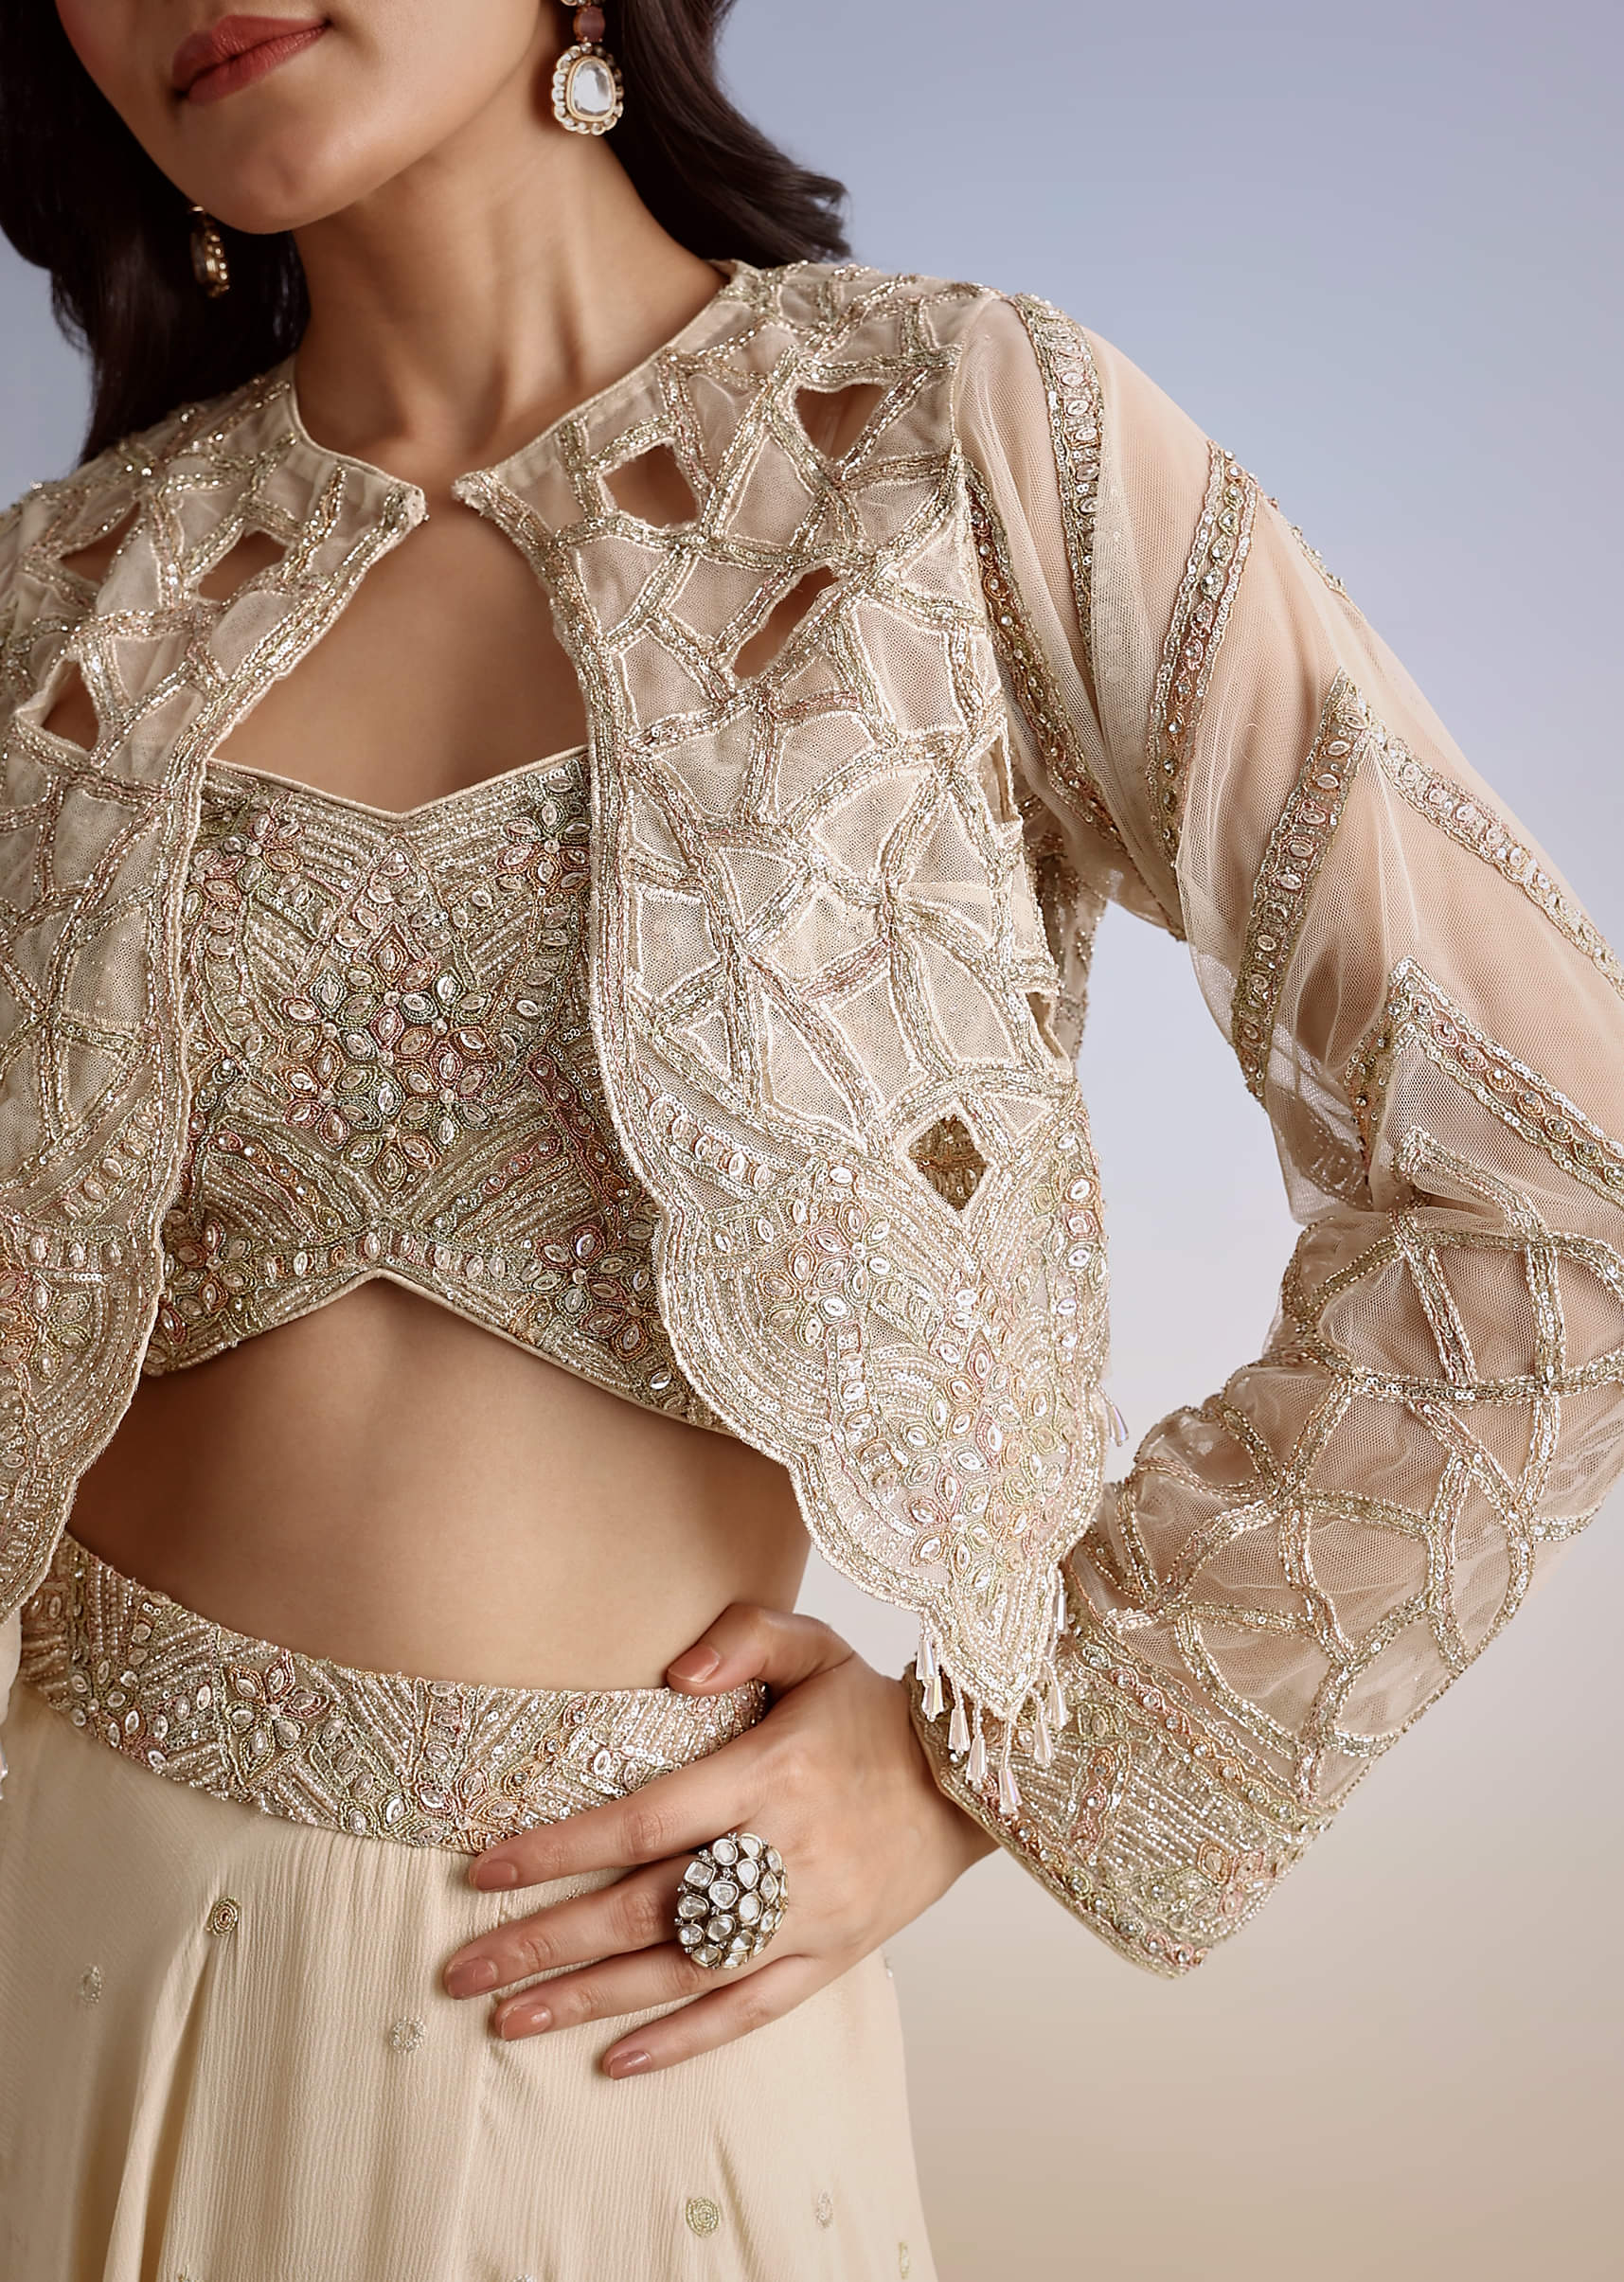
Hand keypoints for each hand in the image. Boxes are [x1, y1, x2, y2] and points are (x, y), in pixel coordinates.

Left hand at [440, 1604, 994, 2076]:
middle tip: (460, 1970)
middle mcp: (782, 1854)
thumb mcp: (817, 1645)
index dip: (558, 1849)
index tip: (484, 1870)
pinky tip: (615, 2060)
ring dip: (589, 2000)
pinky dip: (681, 2042)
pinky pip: (748, 2012)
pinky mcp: (831, 1959)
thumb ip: (743, 1637)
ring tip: (507, 2021)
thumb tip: (671, 1675)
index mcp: (767, 1774)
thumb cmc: (876, 1709)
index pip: (642, 1821)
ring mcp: (807, 1918)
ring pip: (682, 1973)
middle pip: (644, 1910)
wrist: (976, 1778)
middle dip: (544, 1943)